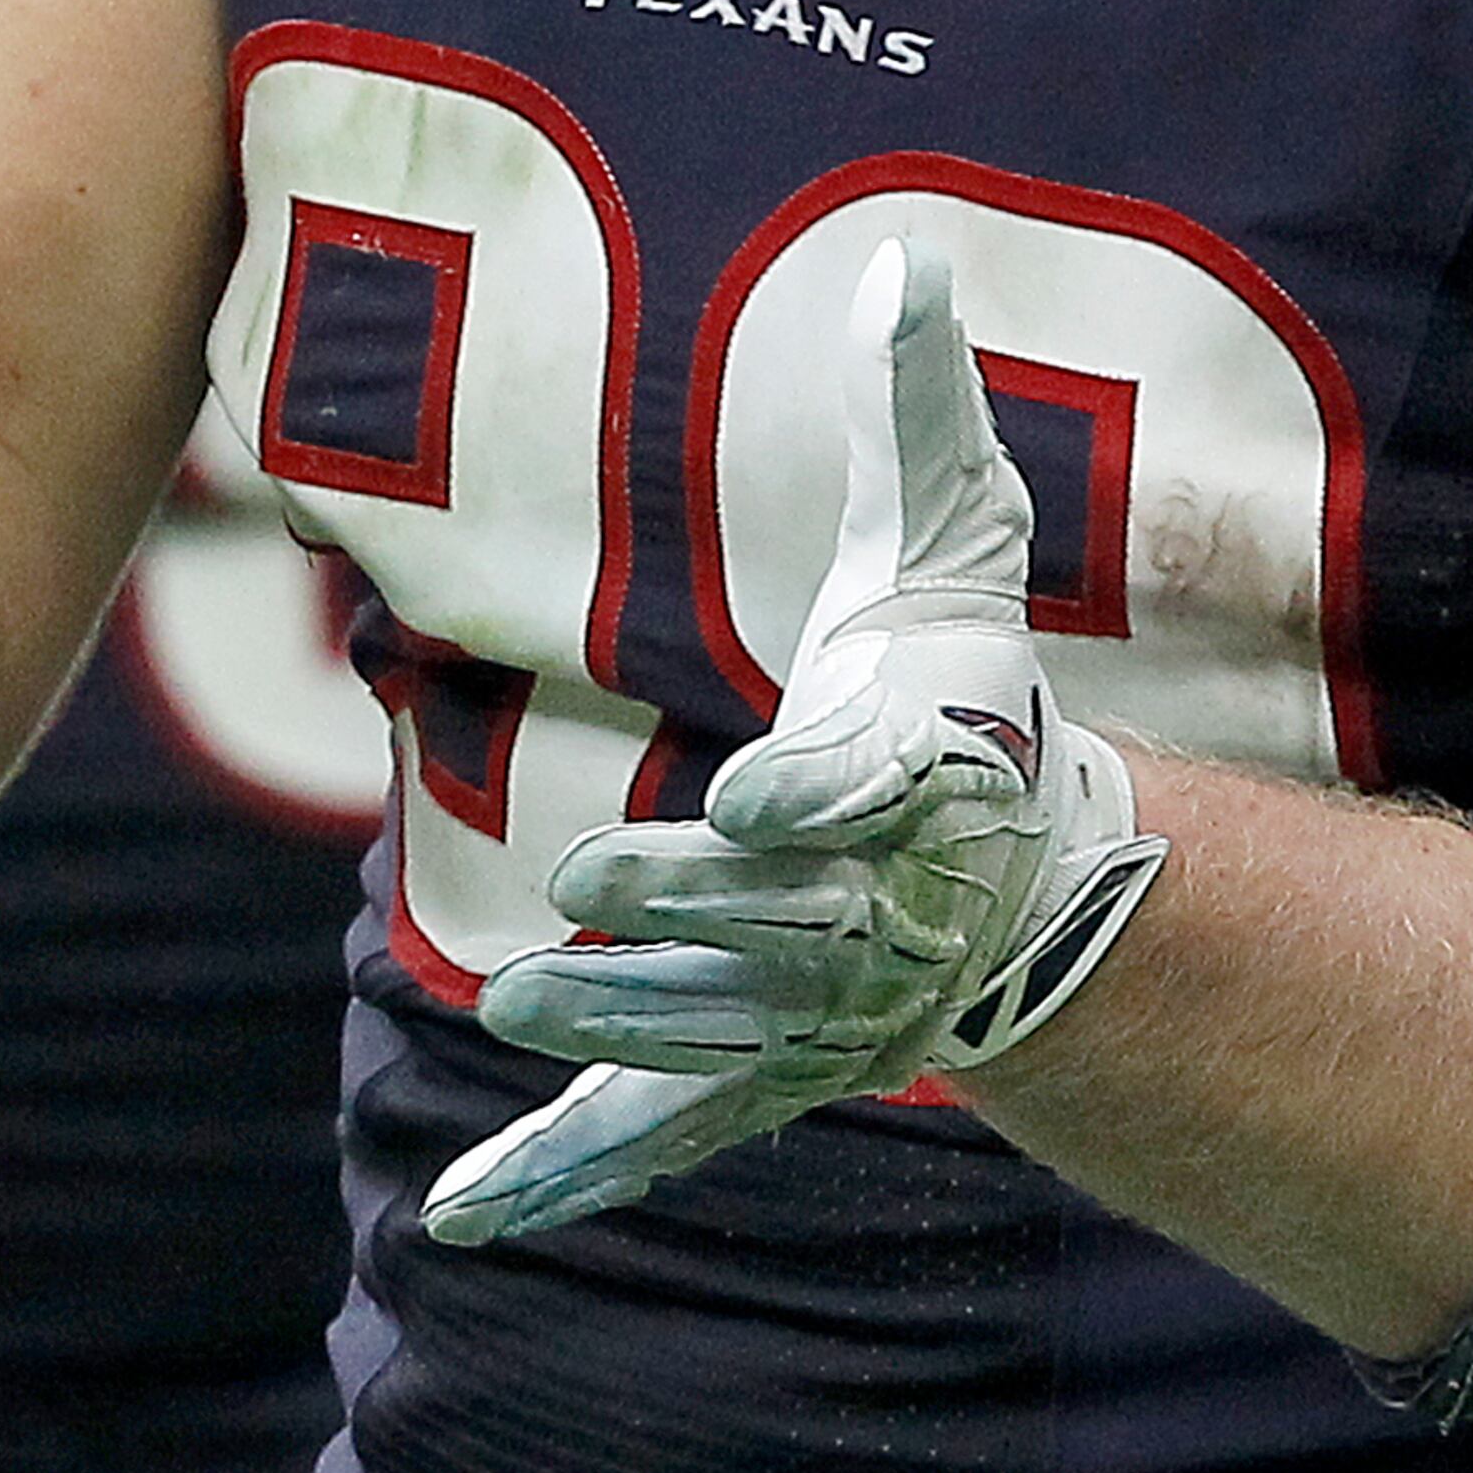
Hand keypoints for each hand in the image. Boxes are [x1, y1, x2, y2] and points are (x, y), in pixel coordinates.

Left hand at [423, 236, 1166, 1244]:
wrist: (1012, 876)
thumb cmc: (962, 694)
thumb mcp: (950, 547)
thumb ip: (918, 414)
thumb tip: (907, 255)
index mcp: (897, 789)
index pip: (853, 795)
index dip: (806, 798)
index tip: (756, 793)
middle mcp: (855, 918)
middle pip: (769, 917)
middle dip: (684, 905)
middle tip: (588, 882)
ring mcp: (801, 1018)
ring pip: (704, 1031)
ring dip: (616, 1031)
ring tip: (518, 1012)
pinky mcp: (750, 1081)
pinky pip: (650, 1140)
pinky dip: (560, 1178)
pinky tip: (460, 1217)